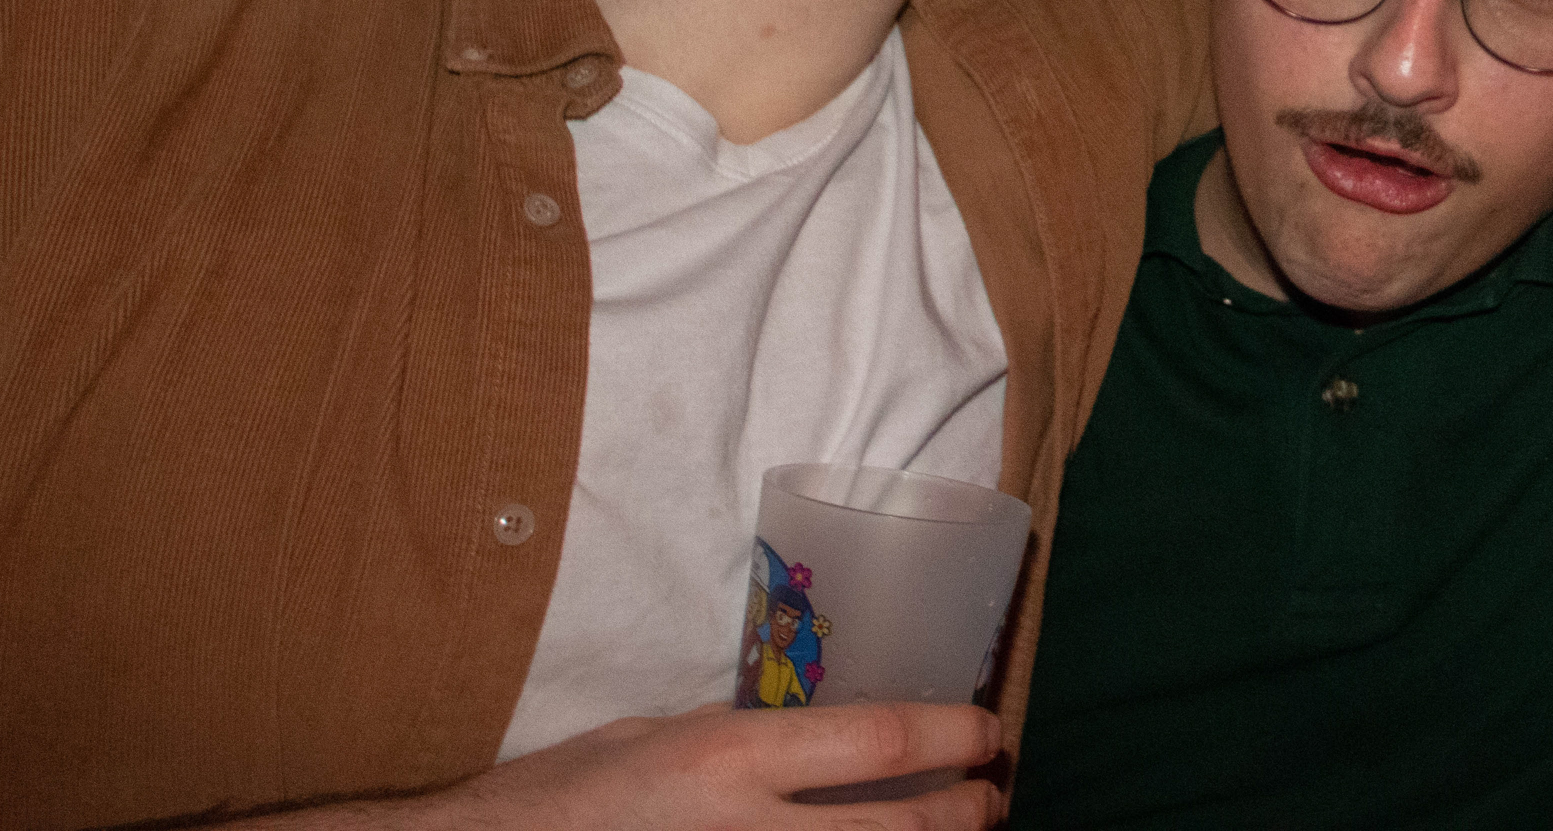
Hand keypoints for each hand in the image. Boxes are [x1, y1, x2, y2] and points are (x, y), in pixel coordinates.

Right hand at [247, 699, 1001, 826]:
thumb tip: (817, 744)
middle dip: (964, 812)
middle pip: (899, 828)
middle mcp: (746, 830)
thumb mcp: (653, 738)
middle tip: (992, 797)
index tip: (989, 731)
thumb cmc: (560, 798)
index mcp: (727, 757)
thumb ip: (739, 743)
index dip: (955, 733)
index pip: (879, 737)